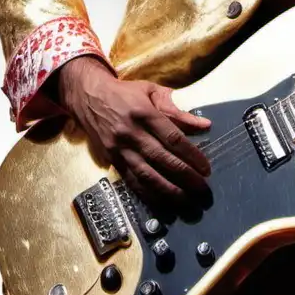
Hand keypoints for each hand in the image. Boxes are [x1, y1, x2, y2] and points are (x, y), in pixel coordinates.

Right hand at [56, 57, 212, 208]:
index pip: (172, 138)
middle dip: (185, 177)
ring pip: (146, 175)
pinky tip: (163, 202)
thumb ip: (179, 111)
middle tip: (203, 190)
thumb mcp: (152, 92)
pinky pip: (131, 181)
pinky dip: (148, 194)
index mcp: (144, 113)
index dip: (191, 155)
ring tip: (187, 200)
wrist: (88, 97)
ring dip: (168, 191)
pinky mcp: (112, 160)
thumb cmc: (125, 93)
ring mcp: (120, 149)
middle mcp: (131, 133)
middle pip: (162, 159)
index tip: (206, 168)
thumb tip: (206, 125)